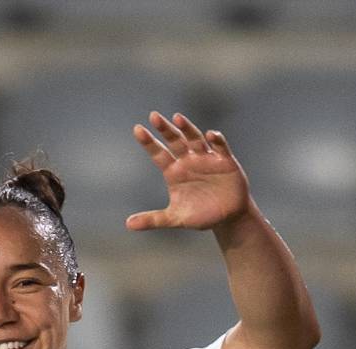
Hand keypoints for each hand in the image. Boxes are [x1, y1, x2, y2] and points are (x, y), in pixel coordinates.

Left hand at [126, 111, 253, 230]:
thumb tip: (128, 224)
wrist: (227, 218)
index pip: (158, 153)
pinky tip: (211, 135)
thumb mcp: (174, 218)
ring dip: (187, 129)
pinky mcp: (225, 162)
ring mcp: (206, 159)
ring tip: (177, 118)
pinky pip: (220, 148)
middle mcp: (188, 161)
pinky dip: (217, 140)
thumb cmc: (199, 215)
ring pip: (195, 139)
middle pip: (175, 141)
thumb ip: (153, 219)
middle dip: (165, 129)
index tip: (137, 129)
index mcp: (173, 172)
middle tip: (154, 116)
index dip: (148, 142)